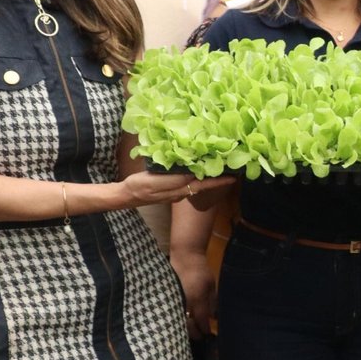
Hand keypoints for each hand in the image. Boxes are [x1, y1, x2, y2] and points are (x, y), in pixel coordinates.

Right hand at [120, 172, 234, 208]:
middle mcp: (181, 192)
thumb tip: (193, 174)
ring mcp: (176, 191)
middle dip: (217, 177)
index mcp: (180, 189)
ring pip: (197, 183)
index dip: (219, 181)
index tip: (234, 176)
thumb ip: (174, 180)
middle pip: (203, 184)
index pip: (204, 185)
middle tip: (229, 166)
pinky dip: (195, 174)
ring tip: (217, 164)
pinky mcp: (170, 188)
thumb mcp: (156, 182)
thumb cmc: (140, 187)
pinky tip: (196, 167)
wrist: (126, 195)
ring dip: (207, 175)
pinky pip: (188, 181)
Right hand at [171, 256, 214, 338]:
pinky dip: (173, 320)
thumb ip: (212, 302)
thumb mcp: (211, 285)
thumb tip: (214, 318)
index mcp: (198, 298)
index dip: (204, 329)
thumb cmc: (200, 270)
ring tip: (188, 333)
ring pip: (176, 321)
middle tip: (198, 337)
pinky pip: (169, 313)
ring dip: (182, 329)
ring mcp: (173, 300)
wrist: (184, 257)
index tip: (207, 334)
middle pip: (187, 325)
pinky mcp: (165, 298)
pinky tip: (178, 323)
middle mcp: (184, 302)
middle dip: (193, 333)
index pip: (201, 320)